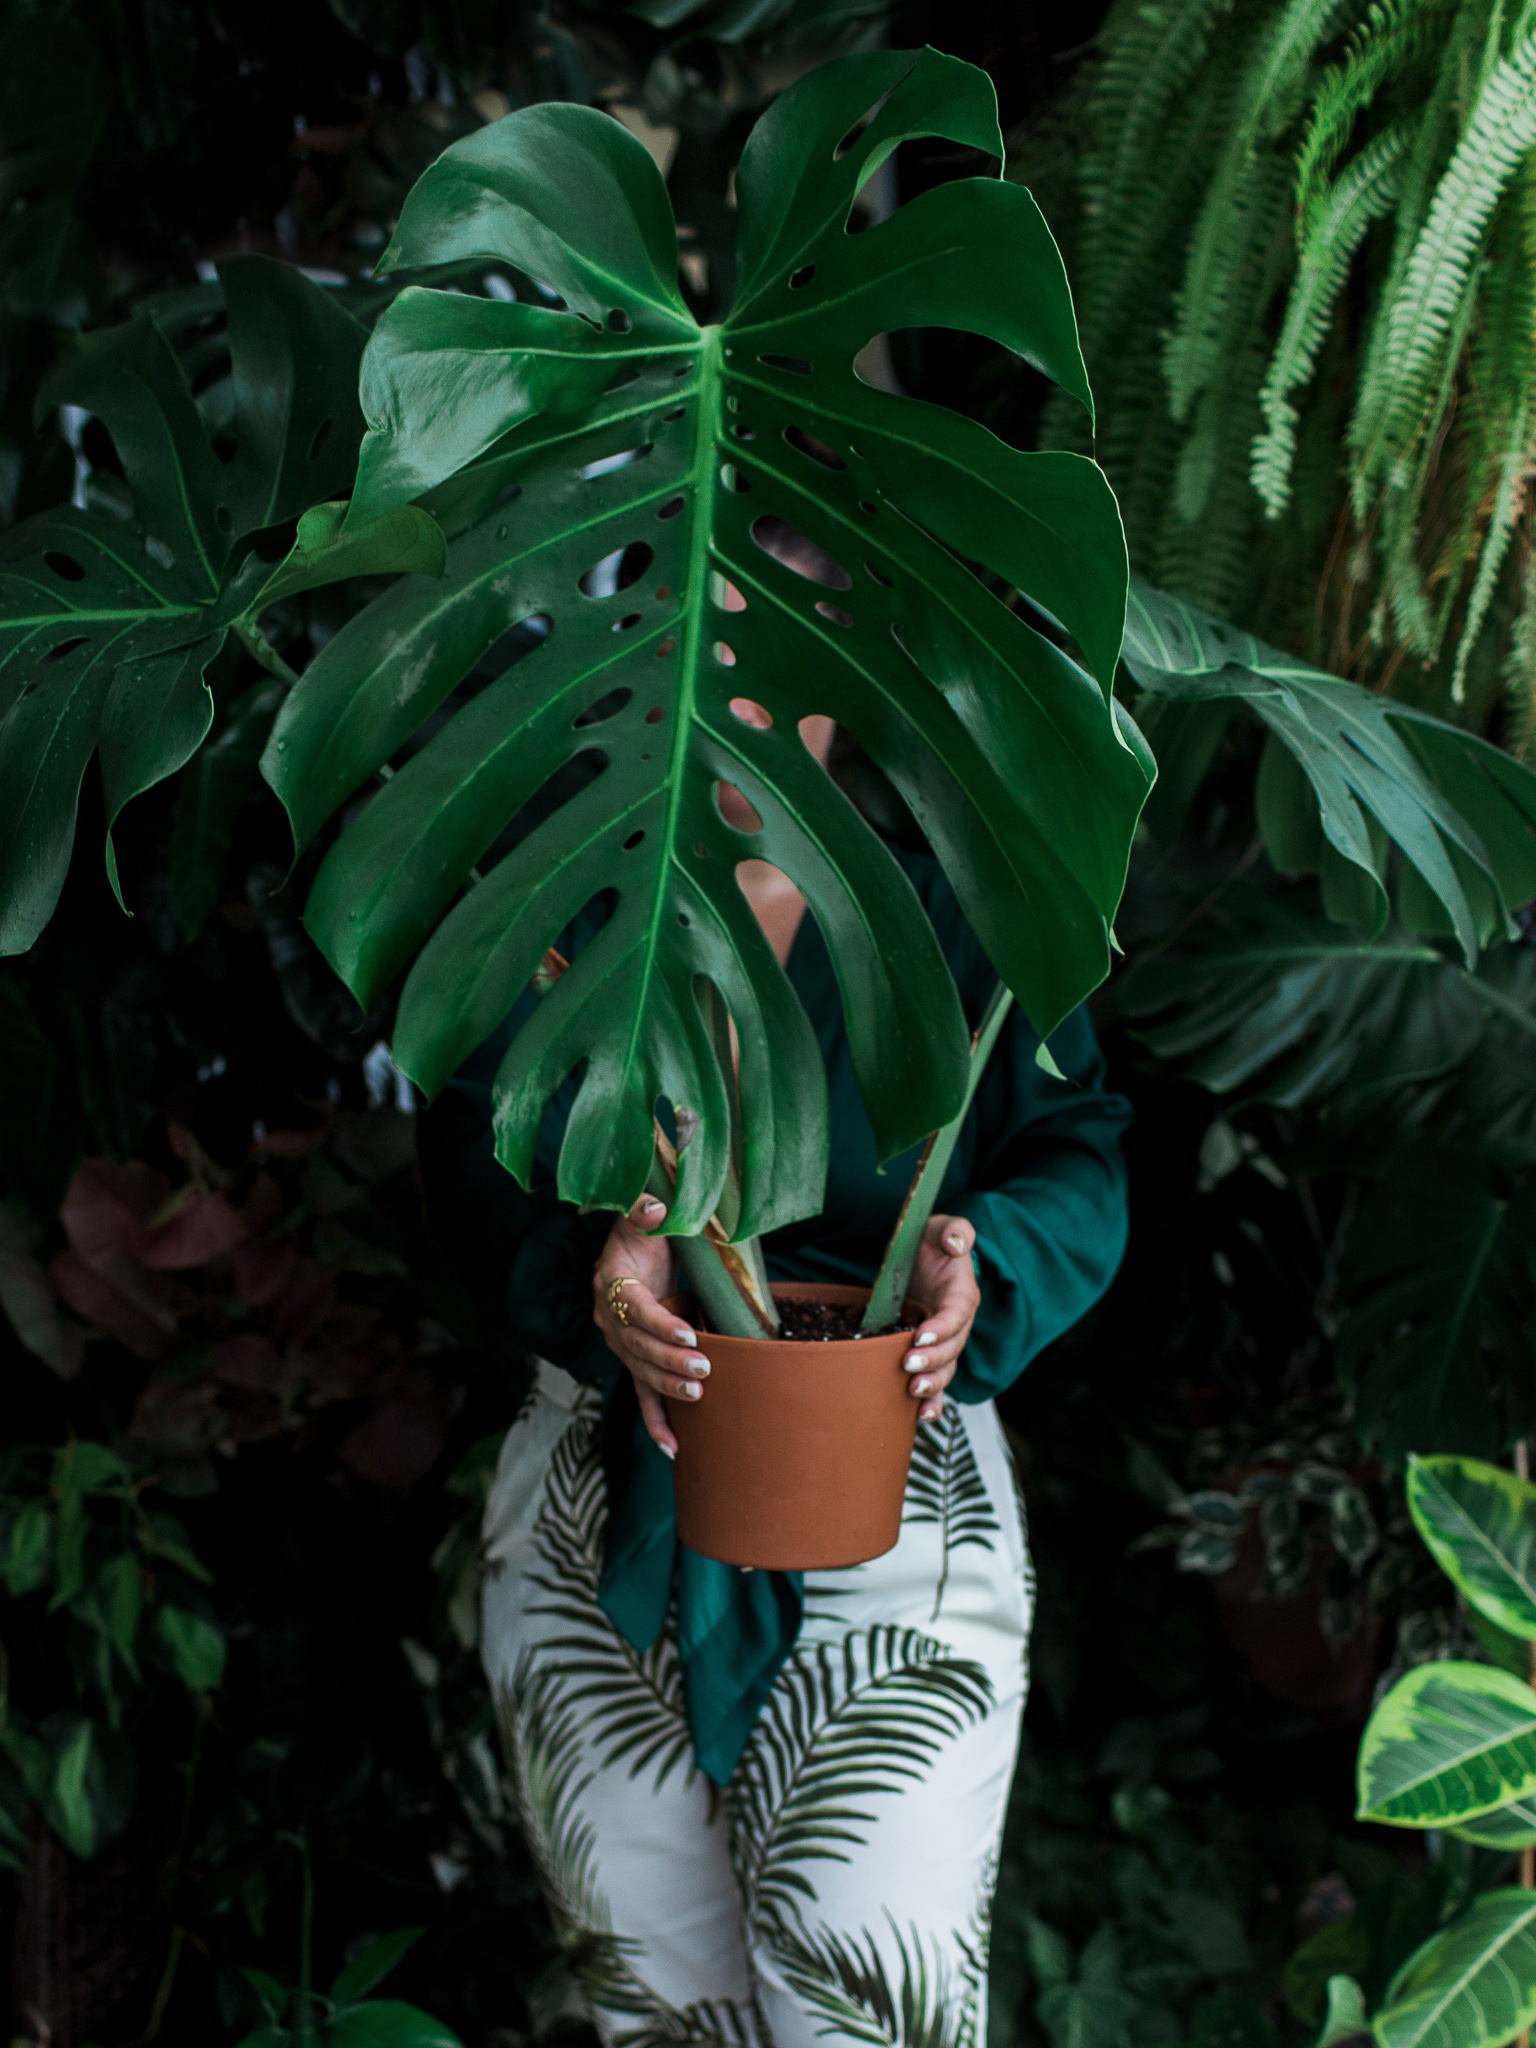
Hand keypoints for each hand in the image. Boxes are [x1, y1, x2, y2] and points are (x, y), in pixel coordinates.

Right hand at [591, 1195, 710, 1457]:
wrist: (636, 1247)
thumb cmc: (643, 1231)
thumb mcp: (641, 1215)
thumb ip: (643, 1210)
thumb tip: (655, 1208)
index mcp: (610, 1284)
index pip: (635, 1310)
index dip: (660, 1324)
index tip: (689, 1333)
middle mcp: (609, 1319)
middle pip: (638, 1347)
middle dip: (670, 1361)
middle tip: (704, 1368)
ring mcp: (621, 1344)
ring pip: (641, 1372)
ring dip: (668, 1387)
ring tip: (697, 1393)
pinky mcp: (635, 1360)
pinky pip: (642, 1395)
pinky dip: (656, 1422)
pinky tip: (673, 1447)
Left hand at [903, 1214, 979, 1422]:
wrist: (921, 1260)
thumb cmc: (930, 1244)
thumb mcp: (939, 1227)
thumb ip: (954, 1230)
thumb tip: (959, 1244)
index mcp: (962, 1295)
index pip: (957, 1315)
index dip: (942, 1328)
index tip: (920, 1337)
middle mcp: (958, 1324)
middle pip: (952, 1349)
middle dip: (932, 1360)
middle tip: (908, 1364)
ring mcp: (946, 1344)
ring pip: (946, 1370)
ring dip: (932, 1385)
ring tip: (913, 1391)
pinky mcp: (931, 1355)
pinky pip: (937, 1384)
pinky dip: (932, 1402)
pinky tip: (920, 1416)